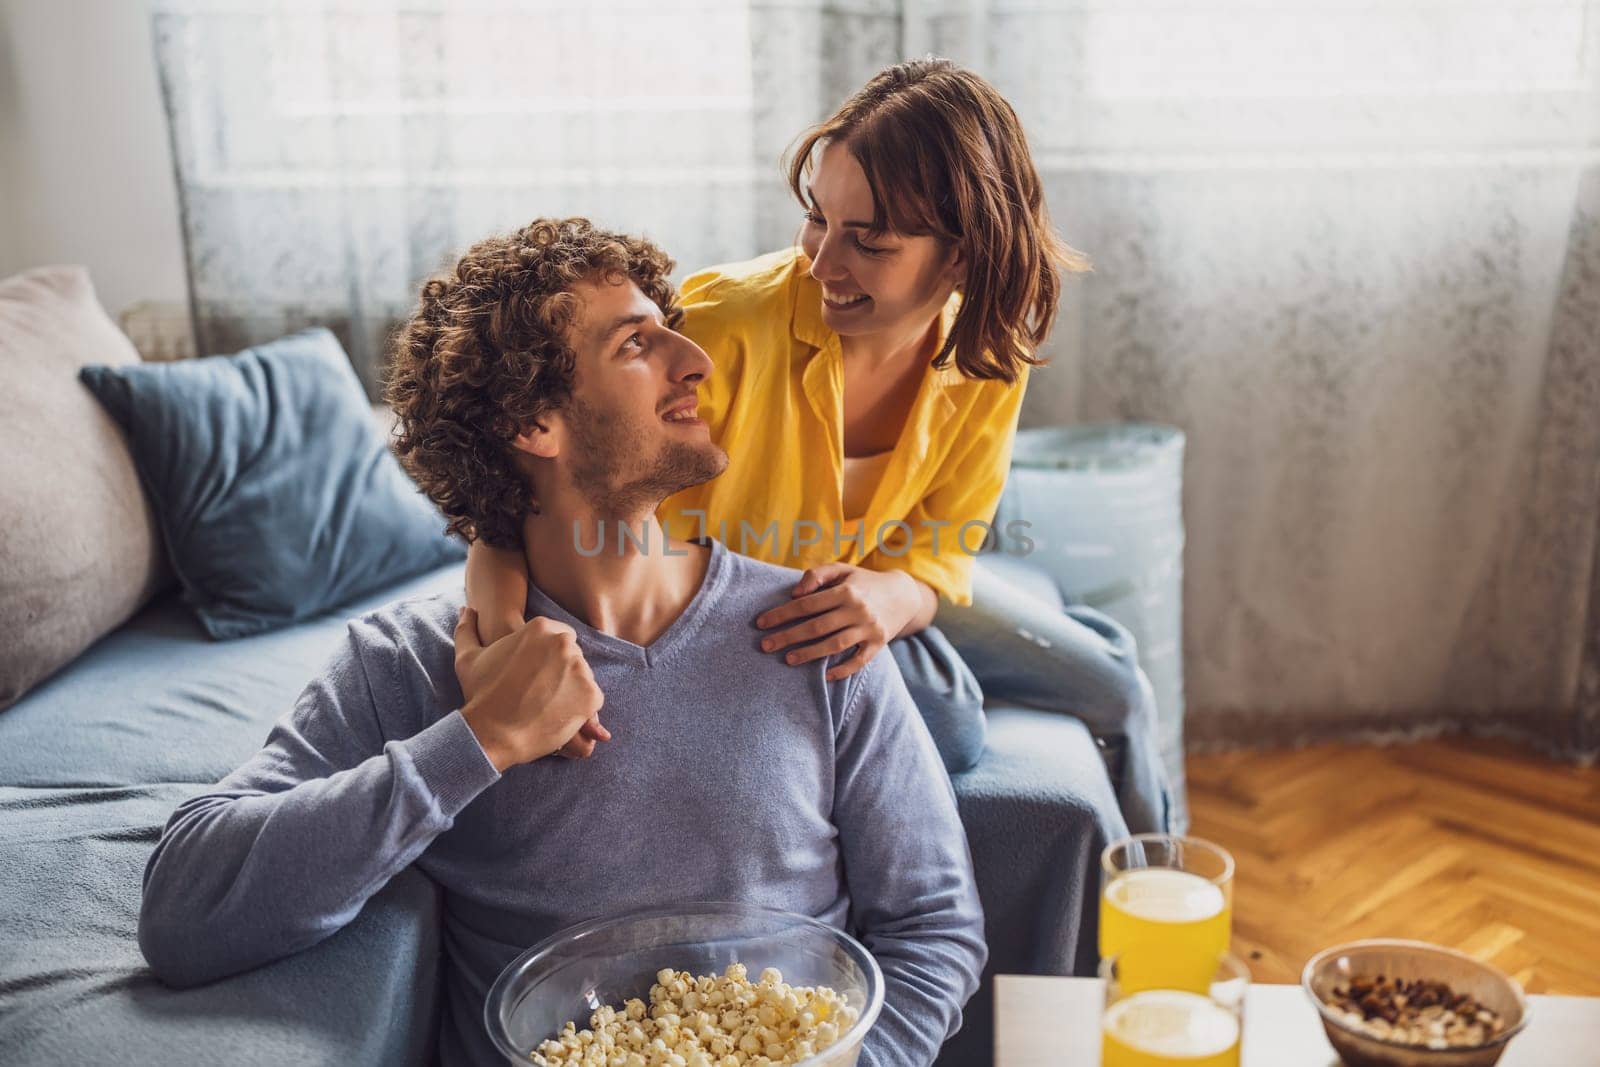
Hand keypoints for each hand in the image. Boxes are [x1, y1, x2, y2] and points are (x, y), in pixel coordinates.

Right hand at [454, 606, 609, 770]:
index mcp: (541, 628)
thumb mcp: (468, 657)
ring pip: (582, 676)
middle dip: (559, 670)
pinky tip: (555, 714)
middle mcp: (564, 644)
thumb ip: (468, 628)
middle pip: (572, 655)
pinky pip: (591, 698)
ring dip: (569, 688)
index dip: (546, 656)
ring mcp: (580, 669)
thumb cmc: (479, 694)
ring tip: (545, 704)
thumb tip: (467, 609)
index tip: (532, 672)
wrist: (491, 734)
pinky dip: (579, 707)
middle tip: (538, 690)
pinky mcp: (591, 695)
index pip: (558, 635)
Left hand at [754, 563, 918, 681]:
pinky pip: (859, 661)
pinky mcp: (878, 644)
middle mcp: (858, 610)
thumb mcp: (843, 570)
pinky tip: (826, 676)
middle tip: (765, 645)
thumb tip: (795, 594)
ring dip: (809, 654)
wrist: (904, 595)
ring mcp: (869, 629)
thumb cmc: (863, 582)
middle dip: (788, 637)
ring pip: (834, 645)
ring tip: (788, 659)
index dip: (782, 614)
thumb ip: (817, 575)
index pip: (806, 604)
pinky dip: (843, 670)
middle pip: (816, 627)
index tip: (761, 623)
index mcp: (846, 590)